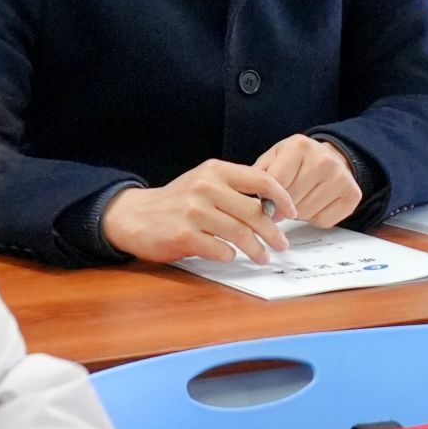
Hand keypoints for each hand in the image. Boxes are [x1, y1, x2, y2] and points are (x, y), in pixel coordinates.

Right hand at [101, 160, 296, 263]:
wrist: (135, 215)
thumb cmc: (177, 201)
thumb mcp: (204, 182)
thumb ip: (234, 189)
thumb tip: (272, 207)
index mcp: (215, 171)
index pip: (261, 179)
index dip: (282, 196)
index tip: (292, 211)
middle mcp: (206, 187)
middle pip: (254, 212)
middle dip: (274, 232)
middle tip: (282, 244)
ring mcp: (194, 212)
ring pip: (241, 234)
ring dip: (257, 249)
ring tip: (264, 257)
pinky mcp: (184, 235)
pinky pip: (220, 249)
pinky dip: (230, 255)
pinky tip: (231, 256)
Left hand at [253, 136, 362, 227]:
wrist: (331, 157)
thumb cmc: (297, 161)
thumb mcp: (274, 157)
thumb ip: (260, 175)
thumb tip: (254, 199)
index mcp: (300, 146)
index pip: (276, 182)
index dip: (268, 199)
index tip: (266, 205)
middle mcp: (324, 160)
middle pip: (291, 200)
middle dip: (283, 207)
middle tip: (284, 202)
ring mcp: (341, 177)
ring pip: (306, 213)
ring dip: (298, 213)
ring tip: (301, 200)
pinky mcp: (352, 195)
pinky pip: (323, 221)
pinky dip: (315, 218)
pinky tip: (315, 204)